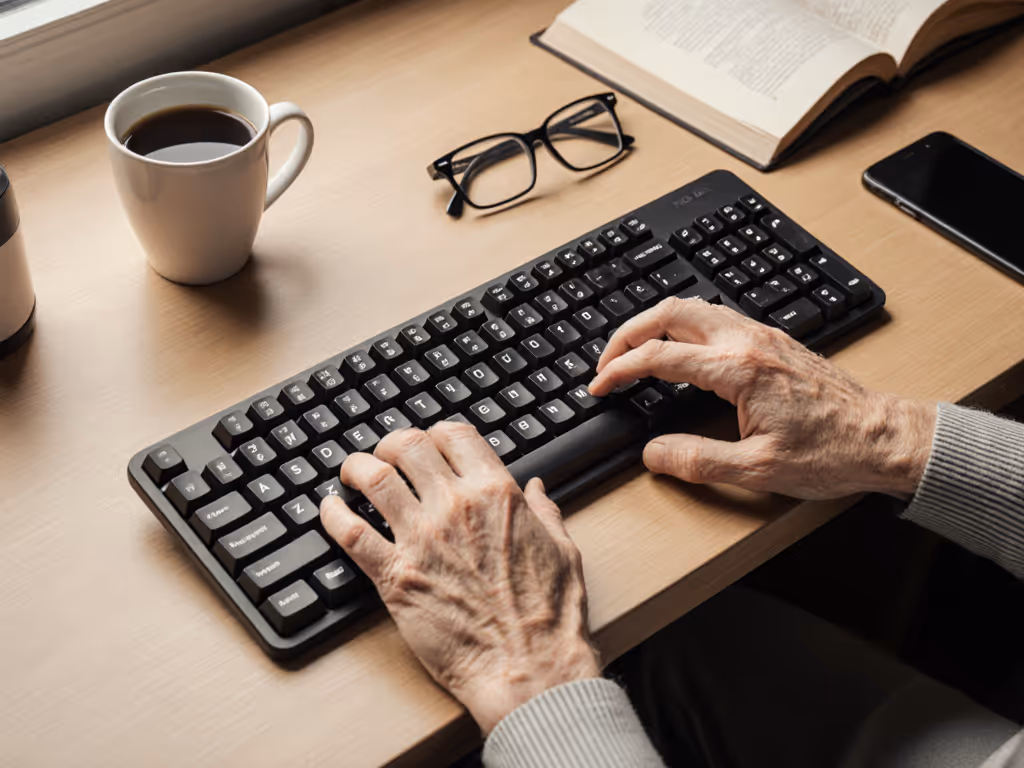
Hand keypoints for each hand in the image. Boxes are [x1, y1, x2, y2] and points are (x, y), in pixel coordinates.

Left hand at [319, 422, 599, 733]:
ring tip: (353, 473)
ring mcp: (422, 539)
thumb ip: (546, 512)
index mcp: (498, 493)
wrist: (528, 669)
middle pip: (408, 446)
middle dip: (392, 443)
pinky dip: (333, 514)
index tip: (430, 443)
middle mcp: (456, 506)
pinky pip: (350, 533)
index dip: (436, 433)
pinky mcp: (395, 577)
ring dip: (358, 468)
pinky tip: (331, 509)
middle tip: (386, 454)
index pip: (454, 435)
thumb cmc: (550, 618)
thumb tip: (538, 489)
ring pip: (374, 478)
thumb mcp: (563, 550)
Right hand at [589, 298, 935, 499]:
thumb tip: (654, 455)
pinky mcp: (774, 341)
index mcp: (739, 369)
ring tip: (634, 350)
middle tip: (606, 361)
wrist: (884, 437)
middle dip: (628, 333)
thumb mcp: (757, 470)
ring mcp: (763, 336)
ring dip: (655, 323)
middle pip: (670, 312)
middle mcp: (749, 341)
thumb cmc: (831, 453)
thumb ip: (697, 460)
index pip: (659, 357)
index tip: (598, 386)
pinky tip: (679, 349)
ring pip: (694, 307)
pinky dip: (682, 325)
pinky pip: (716, 316)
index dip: (619, 370)